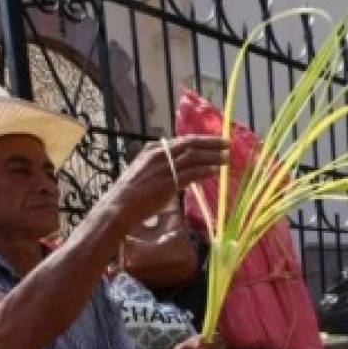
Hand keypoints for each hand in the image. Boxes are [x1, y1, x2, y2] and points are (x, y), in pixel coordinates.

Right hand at [106, 135, 230, 231]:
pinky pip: (191, 173)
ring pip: (194, 157)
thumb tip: (180, 171)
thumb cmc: (130, 195)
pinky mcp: (168, 182)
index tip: (215, 142)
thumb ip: (162, 168)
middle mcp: (159, 154)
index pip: (183, 141)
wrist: (119, 207)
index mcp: (153, 149)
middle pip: (191, 144)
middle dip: (212, 143)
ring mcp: (164, 167)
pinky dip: (205, 171)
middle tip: (228, 143)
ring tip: (228, 157)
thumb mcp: (145, 172)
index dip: (202, 141)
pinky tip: (216, 171)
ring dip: (213, 156)